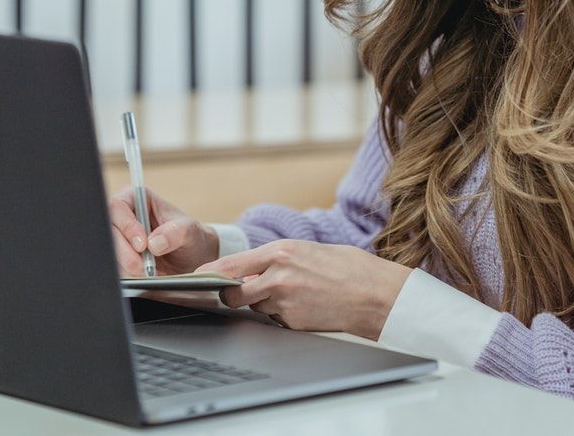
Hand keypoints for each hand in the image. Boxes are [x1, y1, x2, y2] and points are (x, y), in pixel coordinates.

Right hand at [107, 187, 218, 277]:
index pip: (118, 206)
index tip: (142, 245)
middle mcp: (124, 216)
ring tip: (149, 270)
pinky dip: (127, 273)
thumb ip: (175, 232)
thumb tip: (154, 242)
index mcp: (138, 199)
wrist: (191, 259)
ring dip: (127, 264)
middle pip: (108, 230)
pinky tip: (144, 274)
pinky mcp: (118, 255)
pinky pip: (113, 265)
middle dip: (125, 251)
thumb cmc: (190, 237)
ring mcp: (119, 237)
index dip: (126, 225)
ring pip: (109, 251)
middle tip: (143, 266)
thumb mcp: (190, 231)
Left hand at [194, 240, 411, 339]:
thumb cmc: (349, 268)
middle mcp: (278, 276)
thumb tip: (252, 269)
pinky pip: (277, 321)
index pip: (231, 264)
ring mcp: (285, 302)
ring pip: (256, 307)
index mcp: (281, 252)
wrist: (375, 294)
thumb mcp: (309, 250)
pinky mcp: (294, 323)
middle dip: (232, 296)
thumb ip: (278, 259)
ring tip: (294, 295)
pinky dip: (283, 316)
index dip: (210, 275)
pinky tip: (306, 308)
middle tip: (240, 294)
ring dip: (264, 305)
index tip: (198, 278)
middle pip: (234, 292)